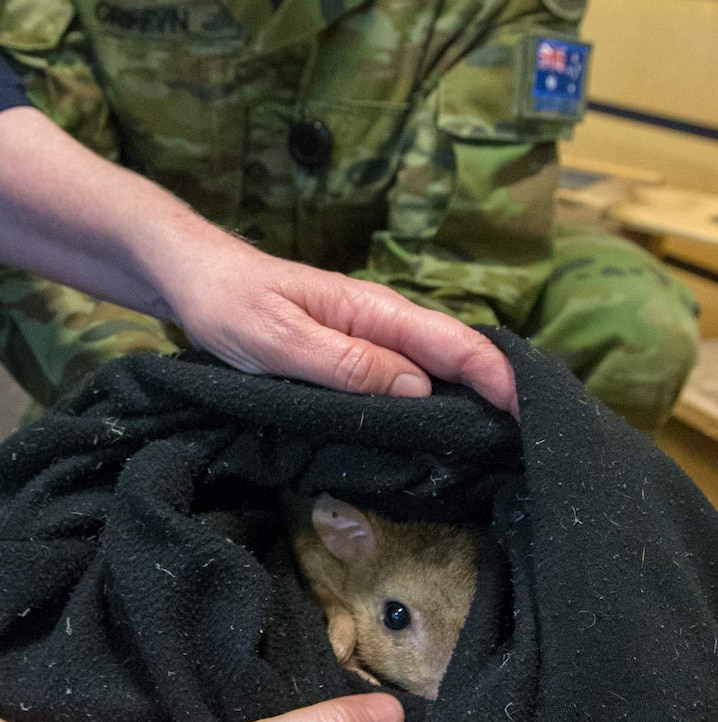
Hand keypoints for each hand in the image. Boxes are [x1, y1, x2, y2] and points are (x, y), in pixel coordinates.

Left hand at [167, 242, 518, 417]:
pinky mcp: (350, 352)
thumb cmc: (230, 304)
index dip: (497, 377)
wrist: (192, 278)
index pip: (454, 342)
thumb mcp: (281, 340)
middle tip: (528, 443)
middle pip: (455, 355)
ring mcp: (367, 336)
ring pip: (432, 367)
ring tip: (498, 444)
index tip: (528, 416)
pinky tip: (436, 428)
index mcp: (373, 311)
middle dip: (497, 392)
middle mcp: (381, 321)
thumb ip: (346, 364)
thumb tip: (418, 390)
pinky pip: (403, 375)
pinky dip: (430, 400)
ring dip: (468, 400)